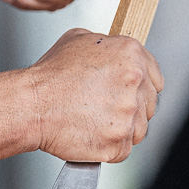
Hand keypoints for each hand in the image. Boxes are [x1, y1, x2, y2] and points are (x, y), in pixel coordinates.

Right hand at [24, 28, 162, 161]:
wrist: (32, 105)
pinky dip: (109, 146)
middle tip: (104, 107)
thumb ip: (106, 44)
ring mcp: (129, 114)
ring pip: (139, 129)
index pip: (156, 78)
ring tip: (94, 121)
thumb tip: (113, 51)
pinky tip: (91, 133)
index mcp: (131, 54)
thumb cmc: (50, 75)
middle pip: (149, 105)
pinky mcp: (118, 142)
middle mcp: (135, 82)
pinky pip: (123, 149)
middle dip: (130, 108)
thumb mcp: (78, 39)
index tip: (129, 93)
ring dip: (121, 128)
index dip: (141, 87)